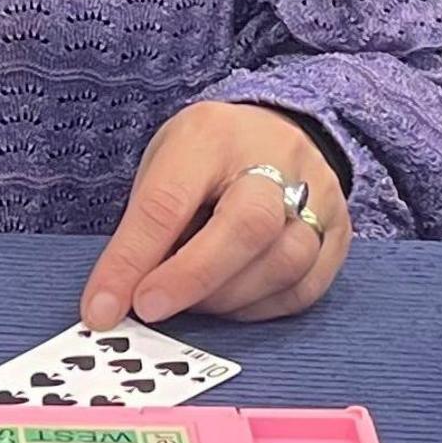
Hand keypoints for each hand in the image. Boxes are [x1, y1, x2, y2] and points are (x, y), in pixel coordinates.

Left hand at [80, 102, 346, 326]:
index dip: (133, 260)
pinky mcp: (339, 233)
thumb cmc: (207, 158)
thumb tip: (118, 302)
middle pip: (247, 225)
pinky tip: (232, 302)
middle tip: (150, 309)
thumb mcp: (164, 167)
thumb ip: (146, 229)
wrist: (275, 133)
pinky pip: (304, 288)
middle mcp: (276, 158)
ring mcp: (318, 195)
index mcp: (211, 135)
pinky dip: (259, 308)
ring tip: (193, 301)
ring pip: (283, 262)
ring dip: (226, 298)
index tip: (102, 307)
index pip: (168, 201)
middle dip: (192, 278)